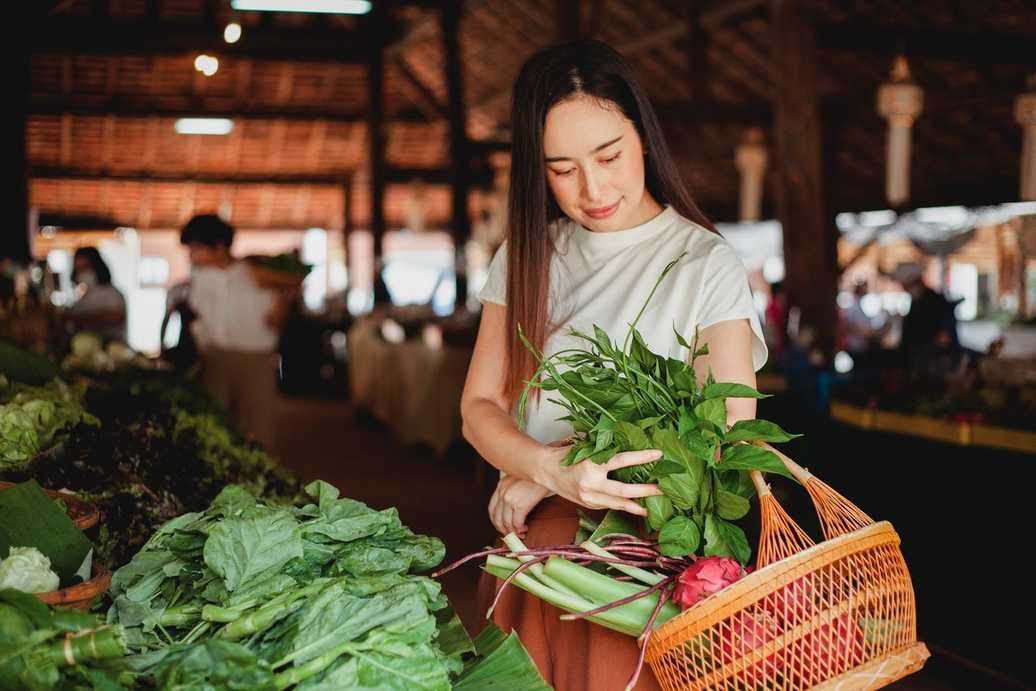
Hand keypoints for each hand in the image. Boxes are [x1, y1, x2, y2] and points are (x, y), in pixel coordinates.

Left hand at [488, 476, 551, 536]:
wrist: (547, 470)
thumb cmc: (538, 475)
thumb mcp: (521, 480)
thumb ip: (515, 491)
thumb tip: (516, 509)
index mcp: (501, 485)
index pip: (492, 508)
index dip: (496, 521)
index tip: (503, 527)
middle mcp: (502, 492)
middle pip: (497, 518)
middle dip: (504, 530)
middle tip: (511, 534)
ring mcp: (509, 499)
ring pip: (506, 523)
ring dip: (513, 532)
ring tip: (520, 533)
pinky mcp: (520, 505)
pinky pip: (517, 524)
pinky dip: (520, 530)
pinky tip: (525, 529)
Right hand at [536, 447, 663, 516]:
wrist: (545, 471)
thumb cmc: (566, 455)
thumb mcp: (584, 448)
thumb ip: (604, 449)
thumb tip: (630, 441)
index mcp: (591, 465)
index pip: (621, 460)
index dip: (641, 457)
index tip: (658, 454)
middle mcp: (590, 484)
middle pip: (624, 490)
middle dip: (645, 490)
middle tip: (662, 489)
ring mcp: (589, 498)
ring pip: (618, 504)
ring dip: (637, 505)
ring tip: (653, 506)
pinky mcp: (589, 505)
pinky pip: (610, 506)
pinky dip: (623, 506)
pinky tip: (636, 506)